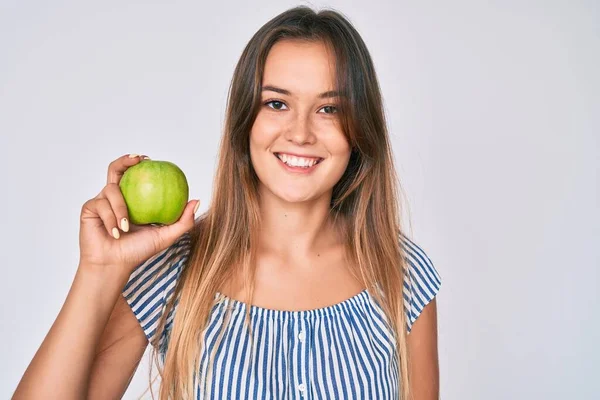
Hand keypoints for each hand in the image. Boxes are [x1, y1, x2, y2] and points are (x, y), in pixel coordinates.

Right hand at [78, 154, 198, 273]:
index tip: (150, 159)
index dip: (139, 163)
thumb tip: (197, 200)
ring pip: (111, 189)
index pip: (135, 175)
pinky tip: (115, 232)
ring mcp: (102, 201)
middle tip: (137, 160)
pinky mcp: (90, 209)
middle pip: (116, 169)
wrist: (113, 265)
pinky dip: (110, 220)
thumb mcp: (166, 236)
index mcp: (132, 199)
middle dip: (124, 160)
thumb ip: (183, 221)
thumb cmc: (138, 251)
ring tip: (126, 227)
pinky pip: (101, 205)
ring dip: (120, 208)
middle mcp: (116, 196)